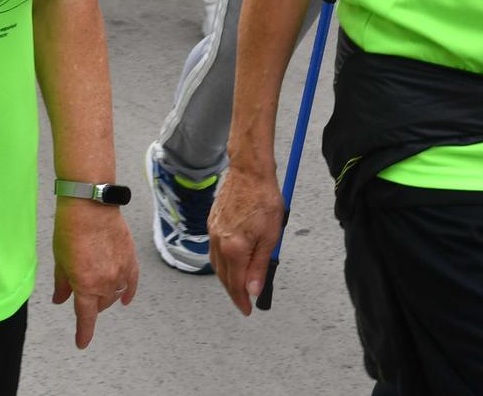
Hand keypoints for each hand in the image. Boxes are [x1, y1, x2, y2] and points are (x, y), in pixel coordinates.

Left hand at [50, 200, 136, 349]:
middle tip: (81, 296)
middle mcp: (106, 283)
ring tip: (99, 291)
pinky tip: (126, 299)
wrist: (91, 205)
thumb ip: (62, 284)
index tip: (81, 343)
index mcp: (86, 286)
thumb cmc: (70, 230)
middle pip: (100, 305)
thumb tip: (60, 300)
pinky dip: (129, 292)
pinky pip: (132, 283)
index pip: (85, 318)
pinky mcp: (131, 260)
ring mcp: (121, 272)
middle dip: (91, 305)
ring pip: (115, 295)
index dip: (83, 333)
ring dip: (107, 297)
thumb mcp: (60, 260)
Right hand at [208, 163, 286, 316]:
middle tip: (243, 301)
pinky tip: (229, 261)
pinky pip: (214, 250)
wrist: (249, 171)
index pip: (235, 284)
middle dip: (233, 292)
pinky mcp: (212, 222)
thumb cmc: (263, 199)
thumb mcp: (270, 237)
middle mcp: (219, 242)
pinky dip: (221, 262)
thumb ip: (259, 266)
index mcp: (234, 249)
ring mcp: (213, 231)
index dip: (241, 300)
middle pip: (223, 276)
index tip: (247, 310)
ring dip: (226, 278)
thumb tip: (253, 291)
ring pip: (216, 264)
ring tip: (237, 285)